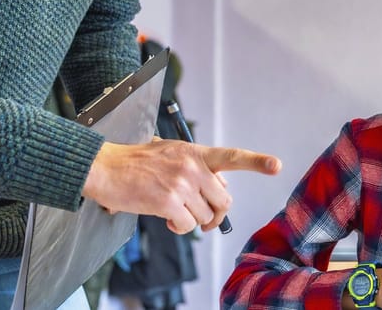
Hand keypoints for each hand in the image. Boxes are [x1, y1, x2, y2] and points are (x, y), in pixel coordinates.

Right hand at [83, 138, 280, 233]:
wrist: (105, 168)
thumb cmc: (136, 163)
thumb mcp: (171, 155)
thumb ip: (198, 168)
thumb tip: (222, 185)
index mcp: (195, 152)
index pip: (231, 156)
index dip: (256, 161)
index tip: (276, 165)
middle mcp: (192, 166)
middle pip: (223, 200)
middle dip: (214, 214)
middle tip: (199, 217)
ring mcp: (181, 184)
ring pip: (205, 216)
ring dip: (191, 221)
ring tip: (172, 211)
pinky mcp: (168, 202)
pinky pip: (187, 226)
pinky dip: (178, 228)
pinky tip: (165, 218)